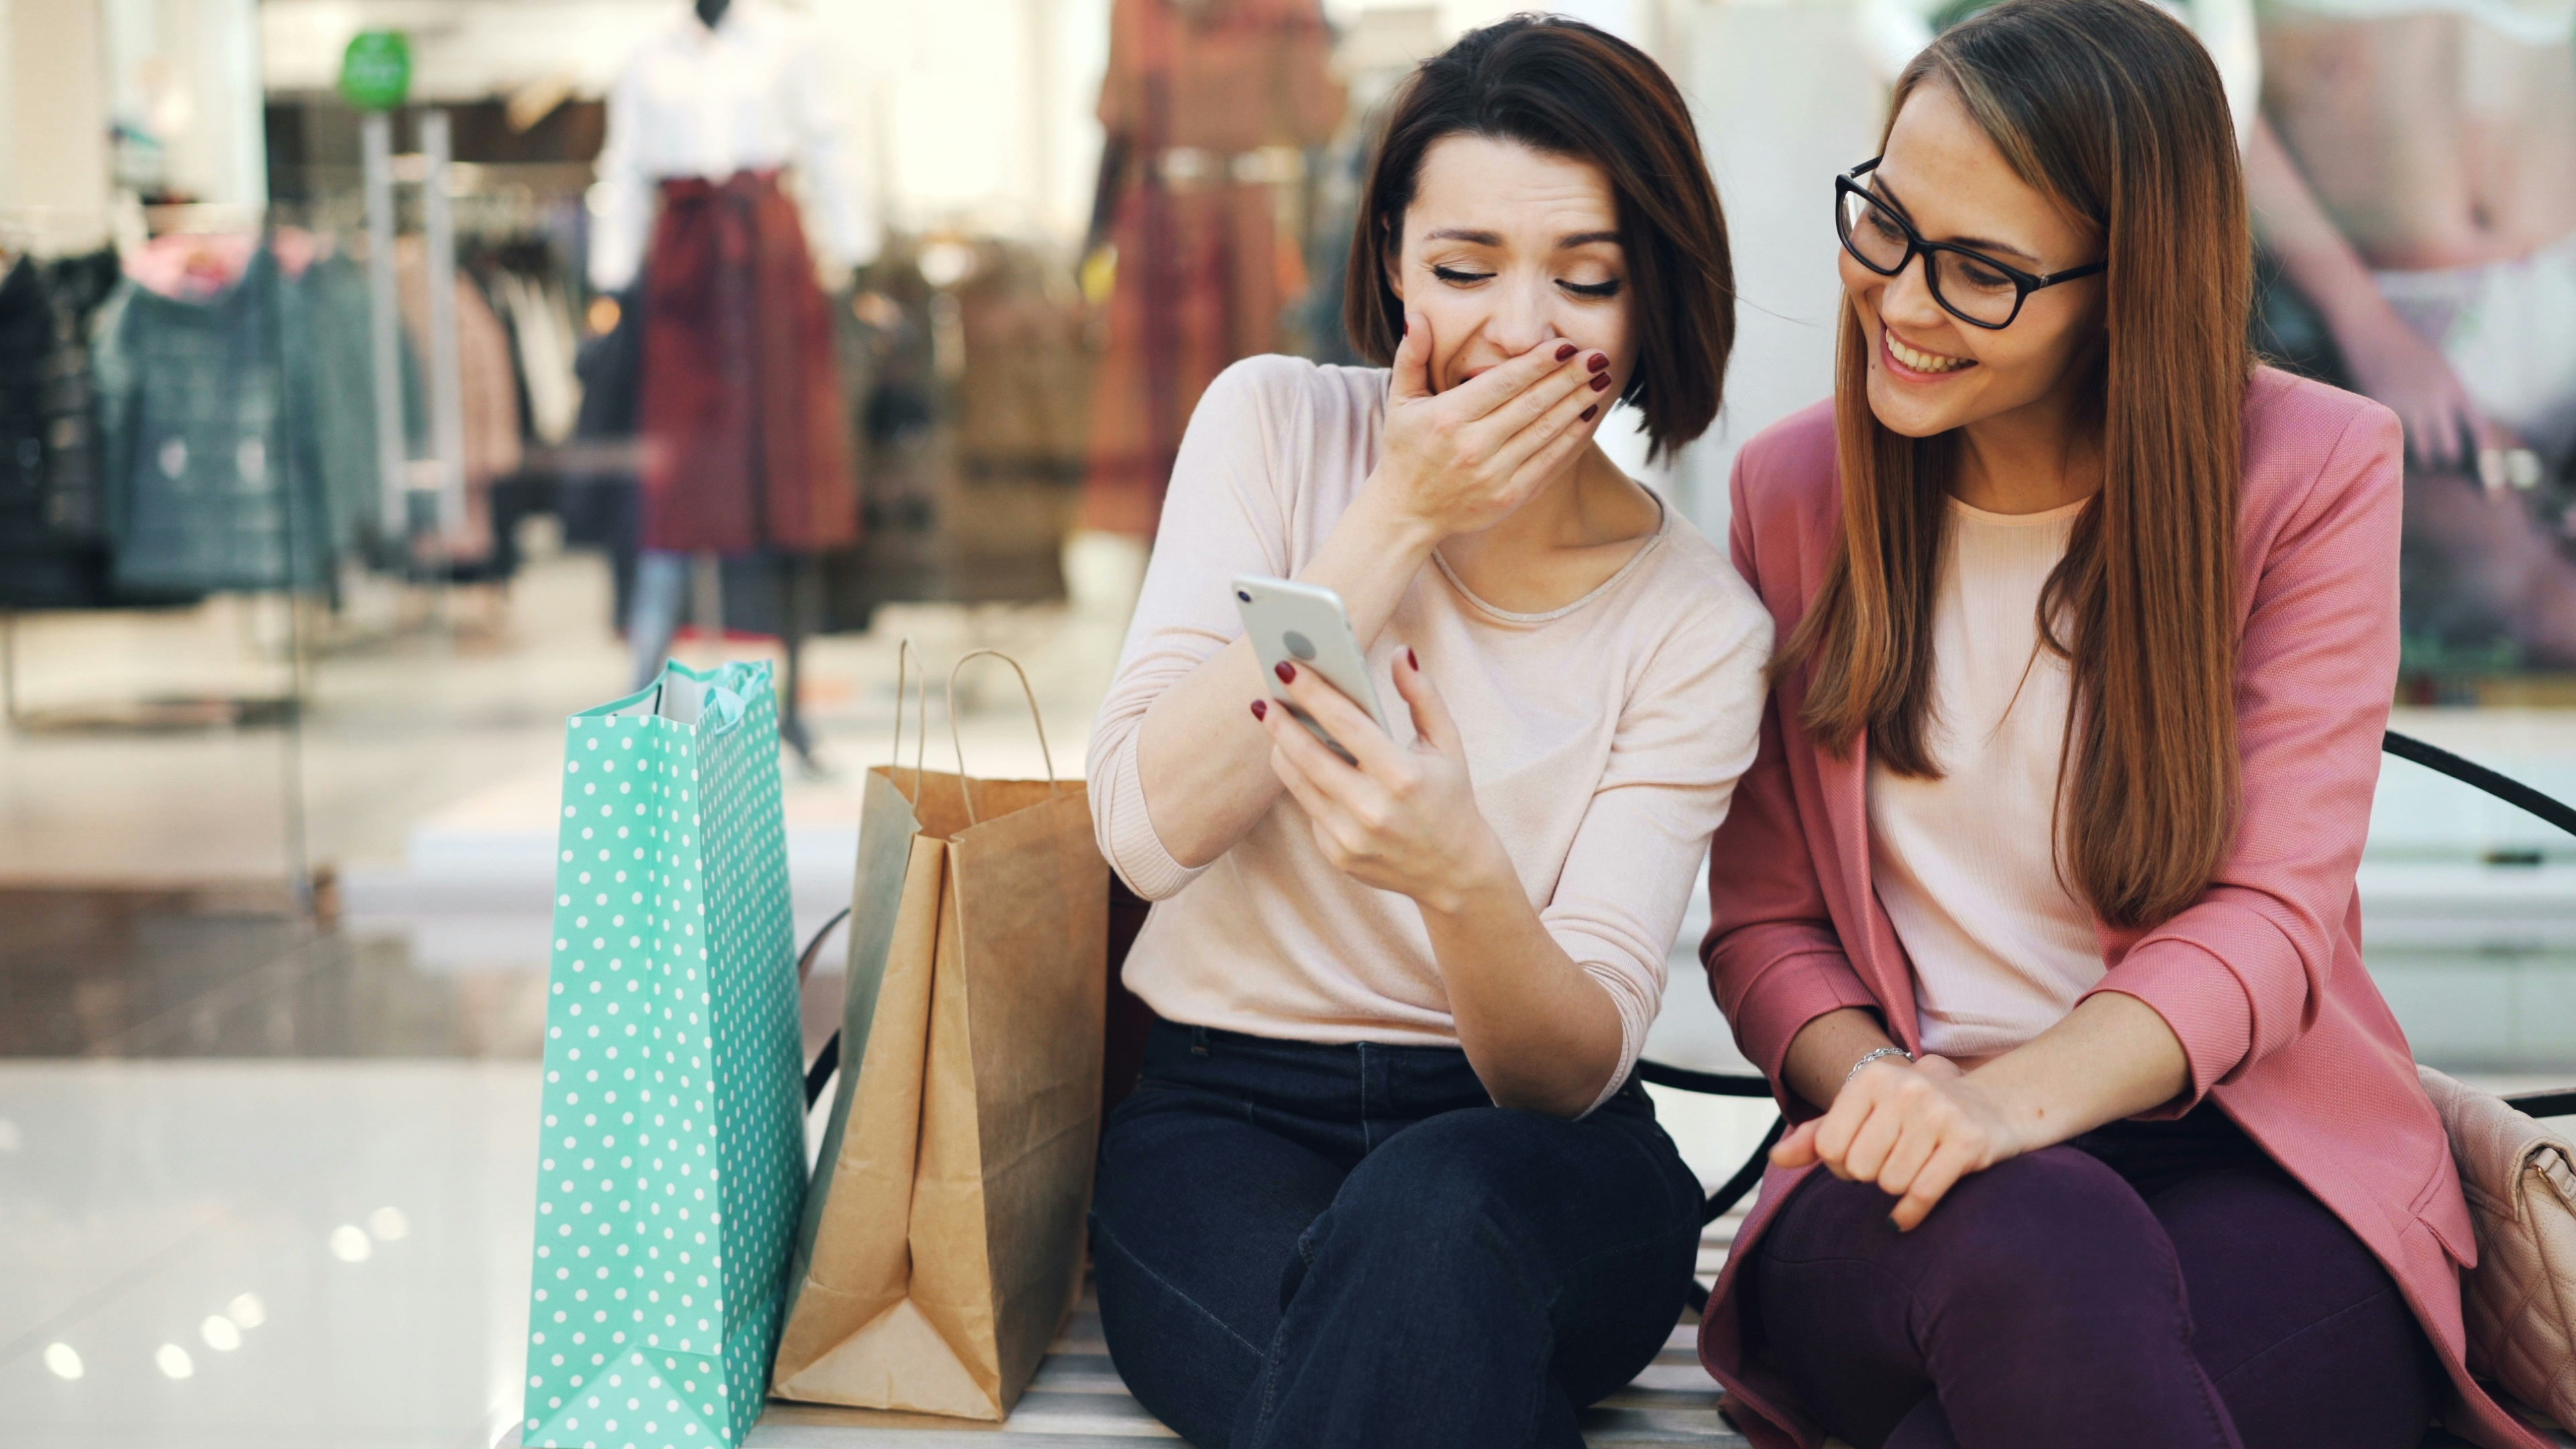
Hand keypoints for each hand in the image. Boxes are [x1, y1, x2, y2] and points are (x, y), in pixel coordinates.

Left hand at [1252, 648, 1503, 909]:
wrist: (1454, 871)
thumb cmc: (1449, 796)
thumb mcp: (1447, 744)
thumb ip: (1423, 696)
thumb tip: (1398, 653)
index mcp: (1403, 776)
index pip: (1345, 724)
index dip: (1312, 693)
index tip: (1286, 667)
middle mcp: (1374, 809)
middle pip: (1308, 754)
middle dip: (1280, 721)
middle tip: (1263, 697)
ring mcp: (1351, 837)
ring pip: (1298, 782)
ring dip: (1281, 748)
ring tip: (1274, 722)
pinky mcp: (1337, 855)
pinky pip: (1309, 809)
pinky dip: (1304, 782)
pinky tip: (1304, 763)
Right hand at [1366, 309, 1611, 539]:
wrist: (1407, 512)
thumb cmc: (1406, 450)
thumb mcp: (1400, 401)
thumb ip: (1411, 356)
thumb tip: (1415, 316)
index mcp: (1449, 417)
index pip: (1504, 383)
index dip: (1539, 363)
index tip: (1567, 344)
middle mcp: (1473, 446)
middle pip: (1532, 404)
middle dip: (1569, 378)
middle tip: (1598, 356)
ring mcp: (1493, 474)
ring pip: (1545, 431)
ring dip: (1578, 403)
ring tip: (1602, 380)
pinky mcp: (1509, 497)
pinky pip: (1549, 462)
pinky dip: (1572, 438)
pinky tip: (1589, 416)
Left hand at [1770, 1056, 2024, 1230]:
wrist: (1994, 1106)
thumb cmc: (1916, 1113)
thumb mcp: (1865, 1112)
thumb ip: (1819, 1135)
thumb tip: (1776, 1157)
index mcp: (1874, 1078)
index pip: (1829, 1146)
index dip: (1840, 1163)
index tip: (1861, 1155)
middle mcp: (1906, 1089)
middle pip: (1859, 1168)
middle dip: (1870, 1176)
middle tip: (1890, 1163)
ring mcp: (1940, 1114)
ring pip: (1891, 1183)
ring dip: (1897, 1188)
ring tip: (1914, 1168)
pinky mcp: (1968, 1142)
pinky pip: (1923, 1194)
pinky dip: (1911, 1214)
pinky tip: (1908, 1215)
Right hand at [2333, 308, 2519, 476]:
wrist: (2371, 331)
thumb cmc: (2406, 350)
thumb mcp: (2440, 372)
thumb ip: (2451, 401)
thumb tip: (2459, 435)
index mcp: (2456, 390)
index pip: (2481, 434)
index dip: (2488, 465)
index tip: (2491, 492)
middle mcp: (2437, 401)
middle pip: (2448, 452)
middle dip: (2441, 460)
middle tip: (2430, 453)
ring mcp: (2408, 407)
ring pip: (2420, 455)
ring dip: (2416, 458)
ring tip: (2407, 444)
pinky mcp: (2382, 412)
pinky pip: (2394, 445)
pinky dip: (2393, 447)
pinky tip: (2386, 436)